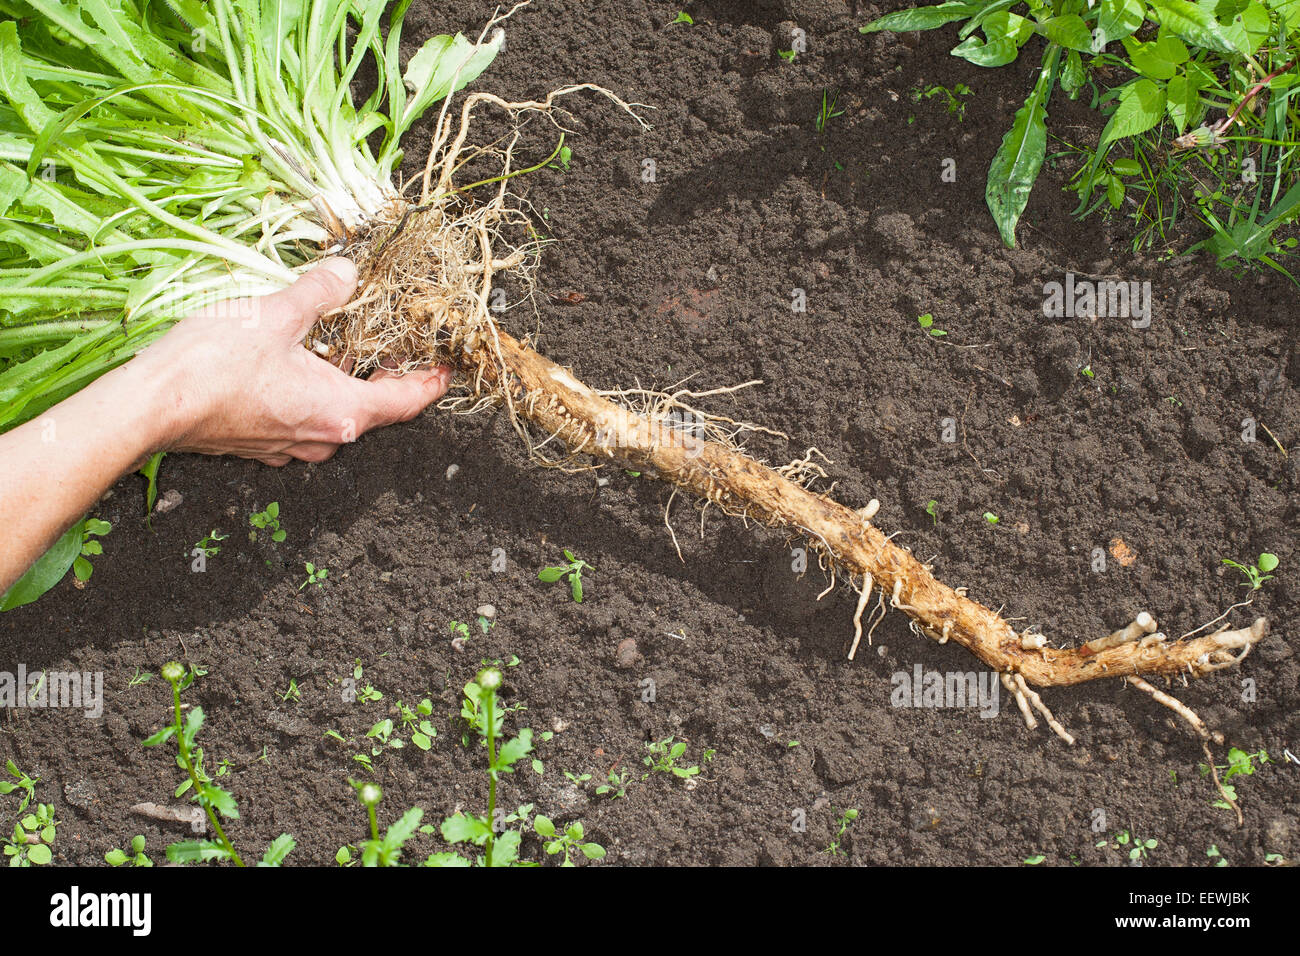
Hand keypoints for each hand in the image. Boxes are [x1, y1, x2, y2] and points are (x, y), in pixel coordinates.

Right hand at [131, 257, 450, 464]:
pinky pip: (300, 416)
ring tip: (344, 345)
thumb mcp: (276, 313)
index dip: (431, 383)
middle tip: (398, 346)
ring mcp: (288, 446)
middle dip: (386, 375)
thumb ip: (319, 291)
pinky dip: (310, 390)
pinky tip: (296, 362)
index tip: (447, 369)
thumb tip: (346, 274)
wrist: (150, 407)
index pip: (406, 402)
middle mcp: (321, 437)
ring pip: (334, 412)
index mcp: (341, 412)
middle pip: (373, 408)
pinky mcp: (259, 443)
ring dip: (343, 381)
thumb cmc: (212, 368)